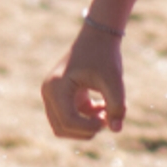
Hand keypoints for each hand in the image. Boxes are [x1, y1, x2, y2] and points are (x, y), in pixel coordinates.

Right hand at [42, 20, 125, 138]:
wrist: (98, 37)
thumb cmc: (105, 55)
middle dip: (86, 130)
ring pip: (64, 126)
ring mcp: (52, 95)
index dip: (89, 128)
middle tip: (107, 119)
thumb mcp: (114, 80)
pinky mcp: (60, 96)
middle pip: (62, 128)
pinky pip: (71, 118)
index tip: (108, 120)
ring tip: (106, 113)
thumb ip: (117, 106)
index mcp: (56, 86)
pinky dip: (87, 119)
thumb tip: (116, 130)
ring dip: (86, 126)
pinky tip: (103, 106)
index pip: (68, 121)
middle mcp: (49, 92)